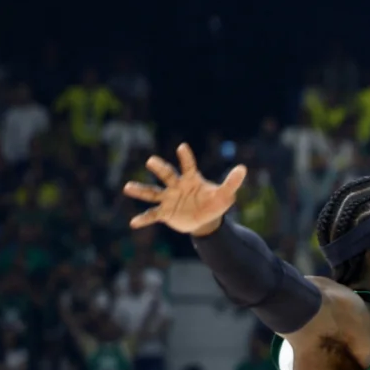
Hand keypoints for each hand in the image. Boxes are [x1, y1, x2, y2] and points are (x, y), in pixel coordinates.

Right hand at [123, 143, 246, 235]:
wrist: (205, 220)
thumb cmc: (215, 203)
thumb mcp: (225, 195)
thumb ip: (232, 182)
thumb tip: (242, 168)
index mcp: (191, 179)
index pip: (189, 166)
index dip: (186, 157)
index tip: (182, 147)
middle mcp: (177, 186)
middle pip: (167, 175)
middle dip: (160, 168)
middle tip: (151, 161)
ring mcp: (169, 199)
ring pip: (152, 193)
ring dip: (140, 190)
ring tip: (127, 187)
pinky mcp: (165, 213)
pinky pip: (152, 215)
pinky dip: (144, 219)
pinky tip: (133, 223)